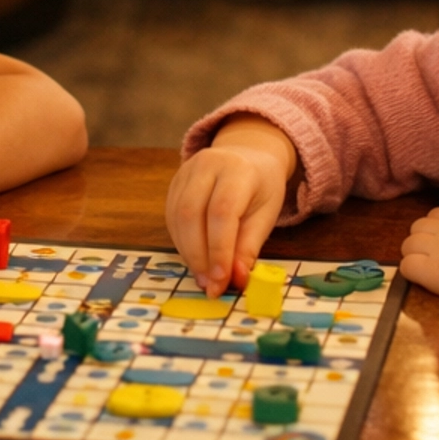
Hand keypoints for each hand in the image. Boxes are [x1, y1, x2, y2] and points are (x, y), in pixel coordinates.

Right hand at [165, 118, 297, 295]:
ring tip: (204, 277)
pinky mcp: (174, 183)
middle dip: (199, 256)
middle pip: (191, 214)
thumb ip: (249, 246)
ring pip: (177, 218)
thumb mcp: (266, 214)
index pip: (222, 212)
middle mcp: (207, 165)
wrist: (247, 154)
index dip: (219, 250)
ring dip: (188, 254)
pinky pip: (171, 218)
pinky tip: (195, 260)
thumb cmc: (260, 187)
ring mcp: (186, 172)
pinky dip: (182, 244)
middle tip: (210, 285)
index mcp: (237, 170)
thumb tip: (235, 279)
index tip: (221, 281)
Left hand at [399, 206, 438, 316]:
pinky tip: (427, 283)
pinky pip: (406, 267)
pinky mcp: (433, 272)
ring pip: (408, 244)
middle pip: (418, 227)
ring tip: (430, 273)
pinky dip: (411, 273)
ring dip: (415, 256)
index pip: (438, 215)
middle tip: (436, 261)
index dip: (438, 228)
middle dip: (422, 241)